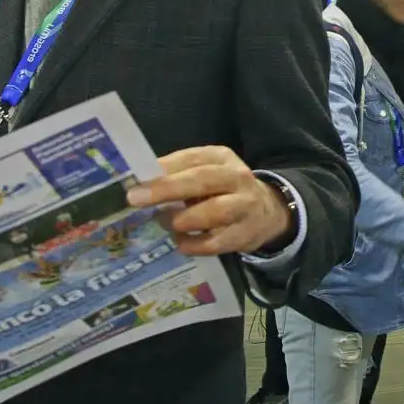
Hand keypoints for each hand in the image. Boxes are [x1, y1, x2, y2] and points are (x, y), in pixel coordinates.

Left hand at [126, 147, 292, 256]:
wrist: (267, 212)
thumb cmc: (223, 190)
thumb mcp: (206, 172)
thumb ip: (177, 173)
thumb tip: (140, 181)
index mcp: (222, 158)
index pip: (192, 159)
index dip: (164, 169)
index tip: (136, 179)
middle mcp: (237, 178)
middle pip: (202, 180)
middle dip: (168, 189)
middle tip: (137, 198)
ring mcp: (244, 207)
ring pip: (214, 211)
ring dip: (184, 219)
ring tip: (165, 222)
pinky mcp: (244, 235)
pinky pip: (215, 243)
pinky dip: (193, 244)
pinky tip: (180, 242)